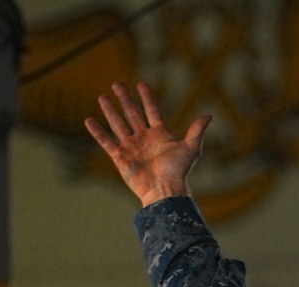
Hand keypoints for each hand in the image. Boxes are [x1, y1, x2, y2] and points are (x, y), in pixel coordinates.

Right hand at [85, 82, 211, 206]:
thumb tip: (209, 116)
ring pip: (118, 124)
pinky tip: (89, 120)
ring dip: (110, 110)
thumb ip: (197, 131)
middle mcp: (144, 139)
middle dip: (125, 99)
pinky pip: (106, 142)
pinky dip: (98, 132)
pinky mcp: (120, 157)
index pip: (152, 111)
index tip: (141, 84)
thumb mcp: (191, 148)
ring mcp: (131, 147)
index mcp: (160, 135)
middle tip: (117, 83)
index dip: (147, 98)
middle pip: (132, 114)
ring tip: (103, 97)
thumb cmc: (178, 172)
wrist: (164, 190)